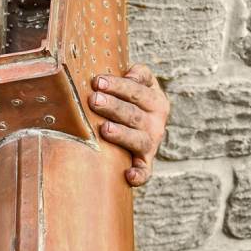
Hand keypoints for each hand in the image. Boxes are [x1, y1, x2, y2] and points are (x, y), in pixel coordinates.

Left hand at [89, 64, 169, 186]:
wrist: (140, 128)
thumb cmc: (130, 101)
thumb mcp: (140, 83)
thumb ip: (139, 74)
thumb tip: (131, 75)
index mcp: (155, 100)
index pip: (137, 91)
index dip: (118, 85)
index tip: (97, 81)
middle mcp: (156, 123)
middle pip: (134, 114)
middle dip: (113, 107)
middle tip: (94, 100)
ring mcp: (151, 144)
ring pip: (138, 139)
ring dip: (122, 134)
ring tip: (105, 129)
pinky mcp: (145, 163)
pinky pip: (145, 172)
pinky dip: (139, 175)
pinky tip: (129, 175)